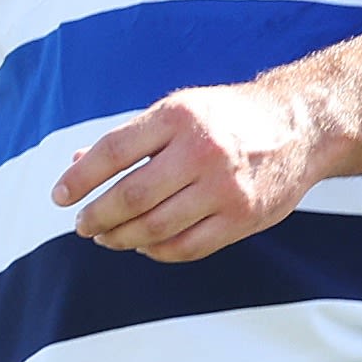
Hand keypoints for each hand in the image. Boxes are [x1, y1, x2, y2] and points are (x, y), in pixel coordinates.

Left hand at [57, 78, 328, 260]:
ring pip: (156, 228)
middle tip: (82, 224)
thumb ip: (130, 138)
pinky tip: (143, 245)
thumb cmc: (228, 117)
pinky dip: (157, 251)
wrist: (301, 126)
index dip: (80, 178)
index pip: (114, 152)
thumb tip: (76, 163)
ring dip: (121, 238)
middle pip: (132, 196)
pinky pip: (186, 247)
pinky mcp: (243, 218)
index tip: (60, 197)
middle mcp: (201, 151)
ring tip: (106, 237)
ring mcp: (225, 188)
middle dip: (97, 217)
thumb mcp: (179, 110)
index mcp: (179, 116)